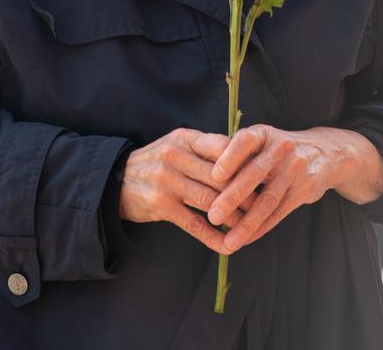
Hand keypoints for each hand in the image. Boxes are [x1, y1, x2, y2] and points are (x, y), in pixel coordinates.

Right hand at [118, 127, 256, 253]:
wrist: (117, 179)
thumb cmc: (158, 161)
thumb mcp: (178, 145)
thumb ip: (206, 149)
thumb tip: (245, 157)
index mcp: (184, 138)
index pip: (222, 146)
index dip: (245, 161)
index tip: (264, 173)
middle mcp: (175, 156)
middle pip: (220, 176)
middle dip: (245, 192)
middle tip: (264, 203)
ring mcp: (167, 182)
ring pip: (211, 200)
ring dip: (234, 216)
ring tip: (250, 225)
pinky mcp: (161, 206)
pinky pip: (194, 224)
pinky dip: (213, 237)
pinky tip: (227, 245)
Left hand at [204, 124, 382, 252]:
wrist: (325, 153)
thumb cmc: (278, 150)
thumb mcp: (262, 141)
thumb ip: (238, 154)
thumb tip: (202, 174)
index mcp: (264, 133)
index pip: (245, 140)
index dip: (230, 157)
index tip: (214, 175)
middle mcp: (280, 148)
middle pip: (255, 173)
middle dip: (232, 196)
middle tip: (213, 215)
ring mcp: (295, 168)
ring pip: (268, 199)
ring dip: (247, 222)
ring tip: (229, 239)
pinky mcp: (305, 189)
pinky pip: (280, 212)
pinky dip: (262, 227)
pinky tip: (247, 239)